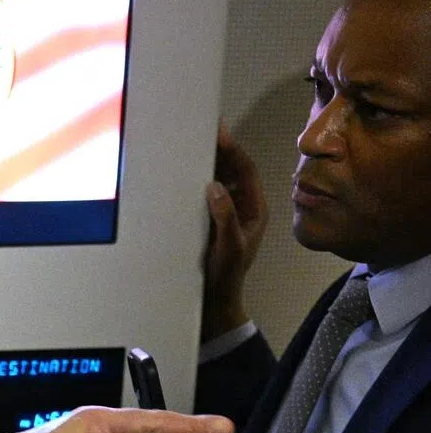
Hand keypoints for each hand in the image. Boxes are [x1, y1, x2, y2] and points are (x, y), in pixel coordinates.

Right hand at [202, 121, 267, 341]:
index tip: (219, 132)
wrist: (212, 303)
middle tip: (202, 128)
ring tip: (189, 144)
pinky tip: (180, 174)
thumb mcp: (229, 248)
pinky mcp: (207, 221)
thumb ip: (225, 218)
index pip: (246, 170)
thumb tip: (214, 187)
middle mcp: (240, 206)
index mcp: (253, 209)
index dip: (234, 150)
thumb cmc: (225, 277)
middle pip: (230, 170)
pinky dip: (193, 182)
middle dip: (218, 149)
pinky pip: (202, 195)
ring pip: (216, 180)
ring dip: (205, 163)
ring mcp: (223, 213)